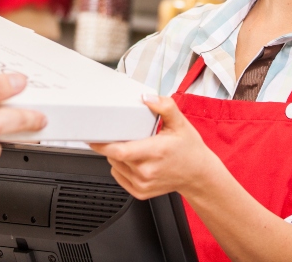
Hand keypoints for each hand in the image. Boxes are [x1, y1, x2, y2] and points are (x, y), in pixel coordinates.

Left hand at [91, 95, 224, 199]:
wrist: (198, 175)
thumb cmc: (189, 150)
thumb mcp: (180, 123)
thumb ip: (165, 107)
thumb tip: (148, 98)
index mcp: (155, 152)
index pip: (120, 151)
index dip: (103, 143)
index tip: (93, 136)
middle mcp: (146, 171)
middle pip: (114, 155)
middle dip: (113, 143)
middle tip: (126, 135)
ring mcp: (142, 184)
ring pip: (114, 165)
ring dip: (117, 154)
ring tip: (136, 148)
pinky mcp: (139, 192)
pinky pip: (118, 175)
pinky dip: (120, 166)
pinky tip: (135, 161)